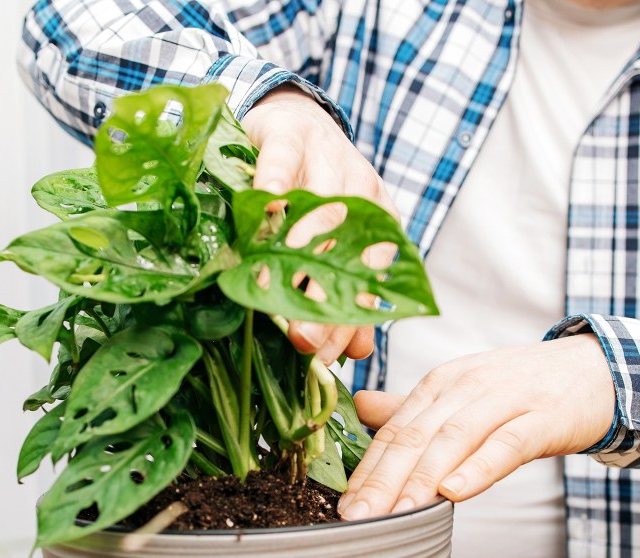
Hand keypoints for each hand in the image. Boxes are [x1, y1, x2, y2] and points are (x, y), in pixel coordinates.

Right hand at [242, 85, 398, 362]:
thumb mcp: (333, 237)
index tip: (328, 358)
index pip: (370, 277)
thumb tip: (353, 352)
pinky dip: (274, 183)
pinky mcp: (291, 136)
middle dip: (326, 301)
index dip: (351, 319)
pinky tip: (262, 207)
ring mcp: (328, 159)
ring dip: (298, 253)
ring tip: (274, 292)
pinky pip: (284, 162)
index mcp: (377, 221)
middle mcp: (360, 190)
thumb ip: (345, 291)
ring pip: (319, 210)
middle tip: (303, 342)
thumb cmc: (311, 189)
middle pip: (347, 253)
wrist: (296, 118)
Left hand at [337, 334, 615, 519]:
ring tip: (395, 514)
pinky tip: (455, 492)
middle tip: (357, 519)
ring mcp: (505, 399)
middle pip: (416, 435)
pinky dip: (479, 467)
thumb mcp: (462, 393)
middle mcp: (465, 387)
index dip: (368, 469)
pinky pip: (506, 444)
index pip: (395, 430)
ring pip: (454, 439)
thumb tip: (361, 407)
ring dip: (422, 479)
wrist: (597, 370)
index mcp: (441, 384)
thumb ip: (413, 407)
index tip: (344, 507)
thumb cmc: (521, 389)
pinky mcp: (543, 417)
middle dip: (382, 480)